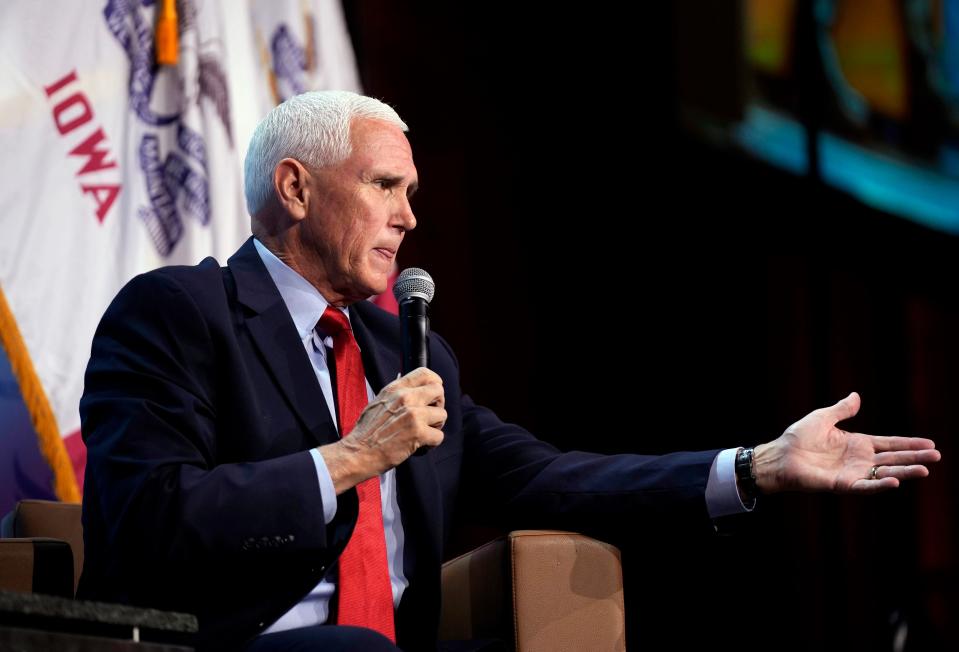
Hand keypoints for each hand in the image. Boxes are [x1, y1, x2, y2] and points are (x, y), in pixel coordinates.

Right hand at [319, 367, 445, 493]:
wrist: (357, 453)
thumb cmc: (366, 432)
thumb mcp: (379, 402)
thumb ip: (397, 395)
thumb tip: (415, 393)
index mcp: (395, 389)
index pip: (425, 373)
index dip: (435, 383)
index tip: (433, 395)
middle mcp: (405, 397)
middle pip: (439, 391)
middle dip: (438, 405)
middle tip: (429, 418)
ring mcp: (413, 414)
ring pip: (442, 415)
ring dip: (435, 426)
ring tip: (422, 433)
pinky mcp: (418, 432)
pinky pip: (439, 435)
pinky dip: (432, 443)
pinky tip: (419, 445)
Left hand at [753, 392, 940, 494]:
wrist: (780, 455)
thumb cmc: (798, 437)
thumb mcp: (823, 418)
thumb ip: (841, 410)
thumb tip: (857, 396)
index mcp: (857, 443)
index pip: (889, 443)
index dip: (909, 444)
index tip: (930, 444)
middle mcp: (859, 460)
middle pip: (893, 458)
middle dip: (915, 458)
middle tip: (937, 457)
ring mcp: (853, 473)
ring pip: (885, 473)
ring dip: (905, 472)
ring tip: (925, 470)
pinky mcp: (843, 484)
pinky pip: (865, 486)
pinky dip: (879, 484)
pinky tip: (895, 481)